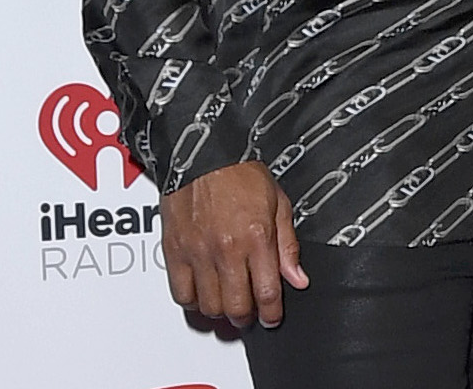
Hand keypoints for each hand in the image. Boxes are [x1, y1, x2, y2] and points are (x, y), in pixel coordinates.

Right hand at [160, 161, 307, 327]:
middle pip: (236, 307)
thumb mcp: (278, 203)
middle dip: (247, 318)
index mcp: (256, 236)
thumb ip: (288, 245)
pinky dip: (193, 302)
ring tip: (228, 304)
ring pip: (209, 307)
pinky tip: (203, 294)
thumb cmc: (240, 173)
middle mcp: (226, 248)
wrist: (203, 154)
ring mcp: (198, 252)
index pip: (266, 293)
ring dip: (221, 312)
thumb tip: (298, 277)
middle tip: (250, 314)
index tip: (272, 317)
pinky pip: (181, 294)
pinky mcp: (175, 252)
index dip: (271, 314)